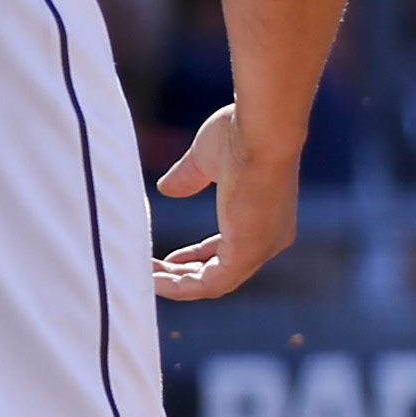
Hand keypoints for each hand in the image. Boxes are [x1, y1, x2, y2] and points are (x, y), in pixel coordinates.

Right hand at [152, 103, 301, 299]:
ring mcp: (261, 248)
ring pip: (214, 282)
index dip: (196, 257)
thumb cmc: (243, 135)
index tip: (169, 259)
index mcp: (267, 218)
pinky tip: (153, 280)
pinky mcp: (248, 253)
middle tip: (150, 270)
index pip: (229, 250)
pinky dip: (181, 287)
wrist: (262, 129)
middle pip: (221, 271)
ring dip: (177, 284)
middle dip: (182, 274)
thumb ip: (189, 177)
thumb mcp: (208, 160)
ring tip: (145, 277)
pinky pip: (210, 284)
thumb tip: (166, 188)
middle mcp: (270, 239)